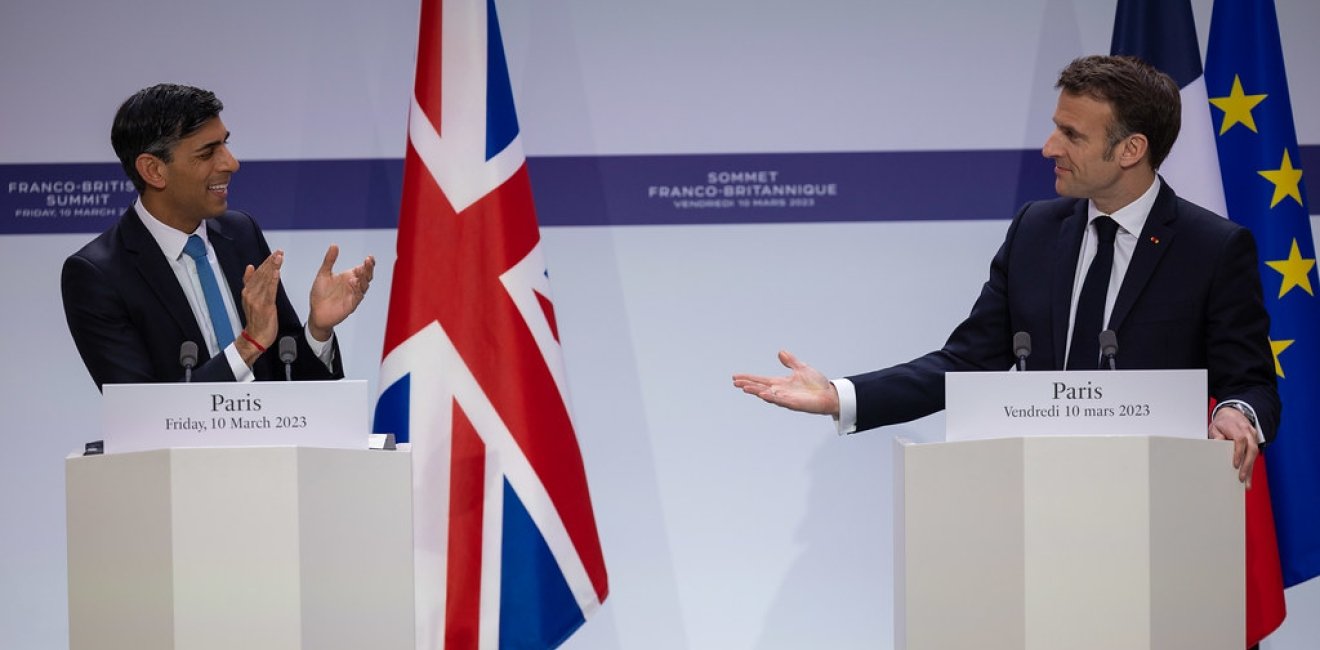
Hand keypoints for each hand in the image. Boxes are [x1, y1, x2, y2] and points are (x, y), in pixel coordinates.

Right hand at [239, 250, 282, 364]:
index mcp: (247, 291)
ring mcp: (257, 300)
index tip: (274, 253)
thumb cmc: (256, 319)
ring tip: (278, 257)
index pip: (257, 273)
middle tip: (279, 252)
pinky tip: (276, 272)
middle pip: (261, 274)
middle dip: (270, 262)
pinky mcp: (265, 306)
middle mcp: (250, 294)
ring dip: (272, 268)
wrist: (255, 337)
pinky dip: (272, 280)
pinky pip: (269, 291)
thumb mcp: (251, 299)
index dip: (266, 262)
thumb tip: (250, 267)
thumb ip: (251, 283)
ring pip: (265, 280)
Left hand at [308, 244, 375, 340]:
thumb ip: (329, 260)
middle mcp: (353, 285)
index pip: (362, 269)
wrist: (316, 313)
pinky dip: (357, 289)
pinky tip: (353, 282)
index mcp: (349, 277)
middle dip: (369, 269)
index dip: (368, 263)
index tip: (369, 257)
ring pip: (364, 285)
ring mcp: (353, 295)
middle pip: (367, 276)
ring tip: (361, 270)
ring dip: (364, 278)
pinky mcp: (351, 305)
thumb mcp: (323, 274)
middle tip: (369, 261)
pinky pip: (358, 296)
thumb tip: (334, 245)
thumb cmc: (320, 294)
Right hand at [732, 350, 840, 415]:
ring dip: (756, 391)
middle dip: (748, 385)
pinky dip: (771, 397)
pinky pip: (780, 400)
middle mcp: (780, 391)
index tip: (736, 377)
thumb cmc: (816, 384)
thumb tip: (781, 352)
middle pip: (760, 387)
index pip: (760, 380)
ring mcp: (785, 398)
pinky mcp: (793, 403)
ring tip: (745, 388)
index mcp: (780, 383)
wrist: (829, 394)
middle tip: (735, 383)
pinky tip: (763, 394)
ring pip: (767, 395)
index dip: (749, 378)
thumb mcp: (801, 368)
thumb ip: (790, 361)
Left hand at [1209, 406, 1258, 487]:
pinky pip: (1254, 455)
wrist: (1233, 413)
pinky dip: (1251, 466)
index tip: (1235, 464)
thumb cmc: (1223, 422)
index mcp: (1237, 427)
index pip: (1240, 440)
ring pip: (1255, 454)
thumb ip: (1216, 435)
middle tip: (1242, 478)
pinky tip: (1248, 477)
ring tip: (1247, 483)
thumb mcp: (1215, 427)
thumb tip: (1217, 444)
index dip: (1238, 453)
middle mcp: (1248, 432)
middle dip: (1247, 465)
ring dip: (1251, 469)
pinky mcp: (1255, 441)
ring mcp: (1253, 436)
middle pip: (1251, 449)